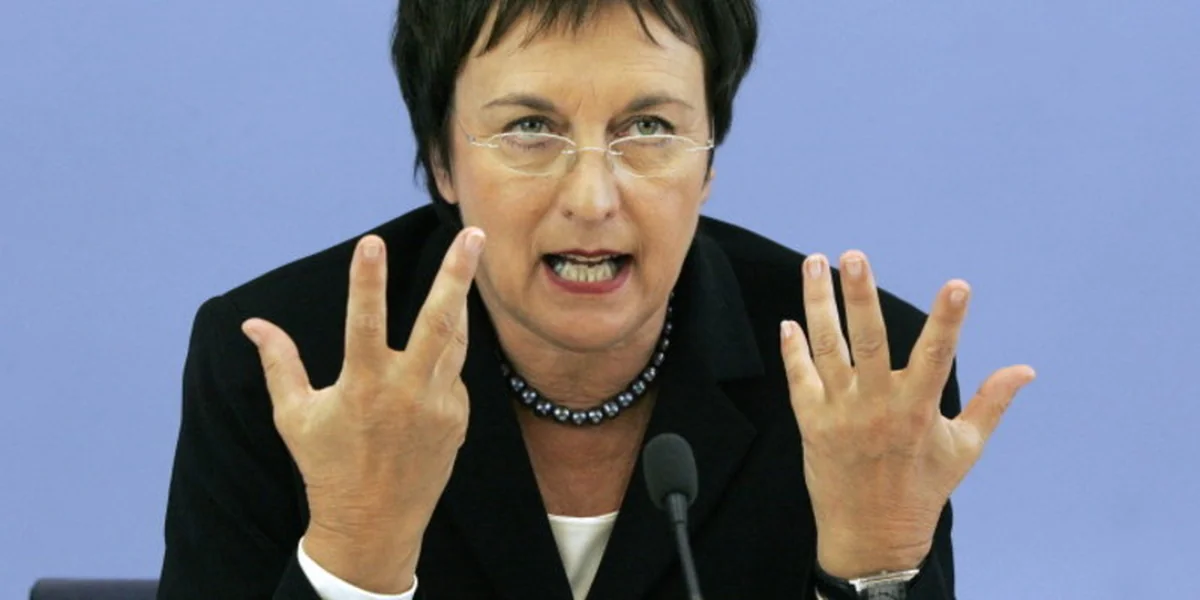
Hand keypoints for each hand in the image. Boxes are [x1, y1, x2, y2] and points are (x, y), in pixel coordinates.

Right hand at [240, 227, 485, 592]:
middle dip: (457, 275)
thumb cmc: (326, 467)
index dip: (367, 280)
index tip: (373, 241)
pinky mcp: (457, 418)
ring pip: (456, 340)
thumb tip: (253, 324)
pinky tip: (430, 354)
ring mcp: (439, 405)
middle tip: (474, 235)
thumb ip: (279, 364)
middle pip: (440, 321)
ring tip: (466, 261)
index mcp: (364, 386)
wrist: (374, 525)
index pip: (365, 320)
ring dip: (460, 301)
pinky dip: (443, 357)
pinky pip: (452, 374)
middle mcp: (408, 392)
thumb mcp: (293, 417)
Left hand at [780, 251, 1035, 578]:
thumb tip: (1026, 370)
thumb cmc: (921, 490)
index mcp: (919, 409)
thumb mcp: (964, 448)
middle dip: (860, 296)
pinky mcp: (812, 425)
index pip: (938, 355)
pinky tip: (789, 321)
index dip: (948, 319)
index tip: (958, 284)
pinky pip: (799, 380)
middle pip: (868, 341)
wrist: (871, 536)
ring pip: (827, 349)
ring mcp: (841, 414)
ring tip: (813, 264)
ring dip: (818, 305)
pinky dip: (793, 351)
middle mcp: (877, 407)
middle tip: (853, 255)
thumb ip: (991, 403)